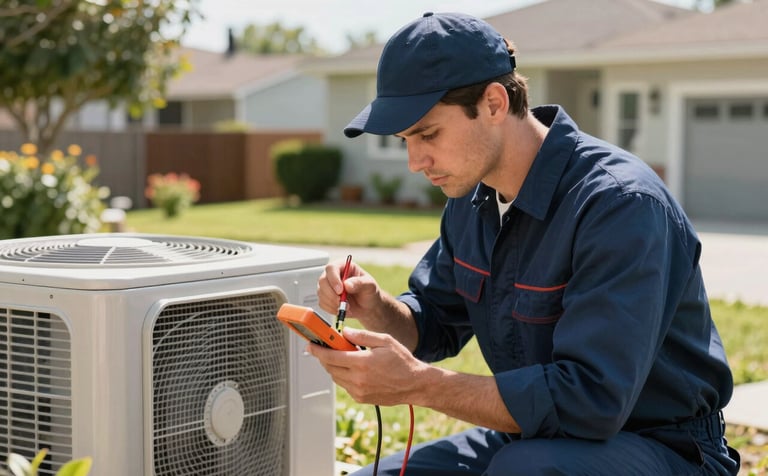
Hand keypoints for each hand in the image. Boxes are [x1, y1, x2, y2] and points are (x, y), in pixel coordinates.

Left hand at [307, 327, 425, 405]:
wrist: (415, 384)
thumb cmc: (402, 361)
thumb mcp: (384, 340)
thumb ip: (361, 336)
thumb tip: (343, 333)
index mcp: (362, 363)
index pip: (330, 356)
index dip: (317, 350)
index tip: (310, 345)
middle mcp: (358, 379)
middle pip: (330, 368)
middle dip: (323, 358)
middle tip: (322, 348)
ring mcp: (359, 391)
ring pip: (336, 378)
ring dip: (333, 367)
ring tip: (339, 357)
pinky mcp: (361, 398)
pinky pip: (345, 386)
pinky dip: (343, 376)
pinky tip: (352, 369)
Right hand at [317, 259, 382, 322]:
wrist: (368, 307)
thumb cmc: (369, 292)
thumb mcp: (370, 286)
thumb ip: (360, 283)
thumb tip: (347, 284)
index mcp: (344, 266)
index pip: (331, 268)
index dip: (333, 279)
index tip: (340, 291)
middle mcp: (333, 275)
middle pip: (323, 281)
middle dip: (331, 294)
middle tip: (341, 303)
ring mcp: (328, 286)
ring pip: (321, 293)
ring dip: (333, 303)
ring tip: (347, 307)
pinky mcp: (326, 297)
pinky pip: (322, 303)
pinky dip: (331, 309)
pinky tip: (342, 309)